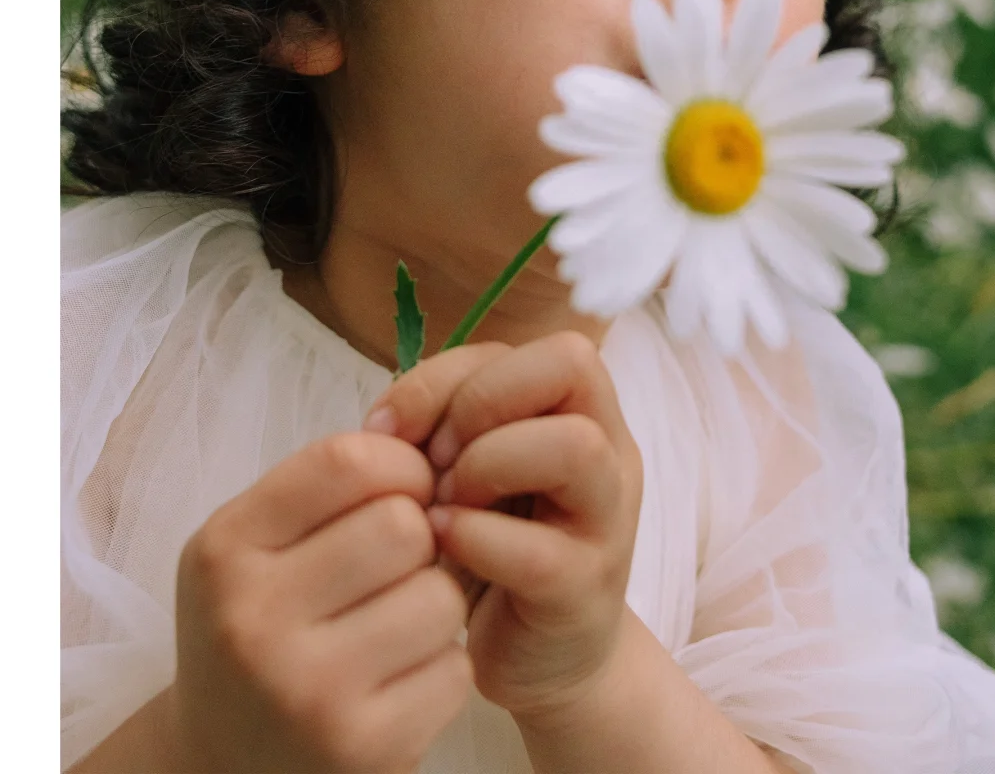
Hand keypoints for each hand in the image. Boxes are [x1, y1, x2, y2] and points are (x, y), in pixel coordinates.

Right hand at [171, 431, 472, 773]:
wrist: (220, 762)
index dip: (400, 462)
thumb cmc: (258, 624)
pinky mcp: (363, 750)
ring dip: (435, 602)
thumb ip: (327, 486)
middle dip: (419, 534)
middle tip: (400, 561)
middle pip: (402, 526)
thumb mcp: (253, 542)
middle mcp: (255, 620)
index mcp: (226, 549)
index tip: (405, 486)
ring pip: (439, 597)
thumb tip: (430, 443)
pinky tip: (399, 677)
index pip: (346, 462)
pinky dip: (441, 667)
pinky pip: (455, 669)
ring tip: (397, 619)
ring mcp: (308, 692)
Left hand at [362, 332, 644, 724]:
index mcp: (582, 409)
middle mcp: (610, 451)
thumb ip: (438, 426)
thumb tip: (380, 426)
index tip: (398, 426)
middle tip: (433, 462)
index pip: (537, 342)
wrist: (537, 656)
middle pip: (572, 366)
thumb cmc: (493, 542)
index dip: (456, 373)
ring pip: (575, 446)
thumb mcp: (466, 465)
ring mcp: (608, 521)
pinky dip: (476, 538)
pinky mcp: (585, 593)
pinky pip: (538, 551)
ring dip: (488, 463)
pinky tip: (441, 544)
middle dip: (482, 402)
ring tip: (444, 501)